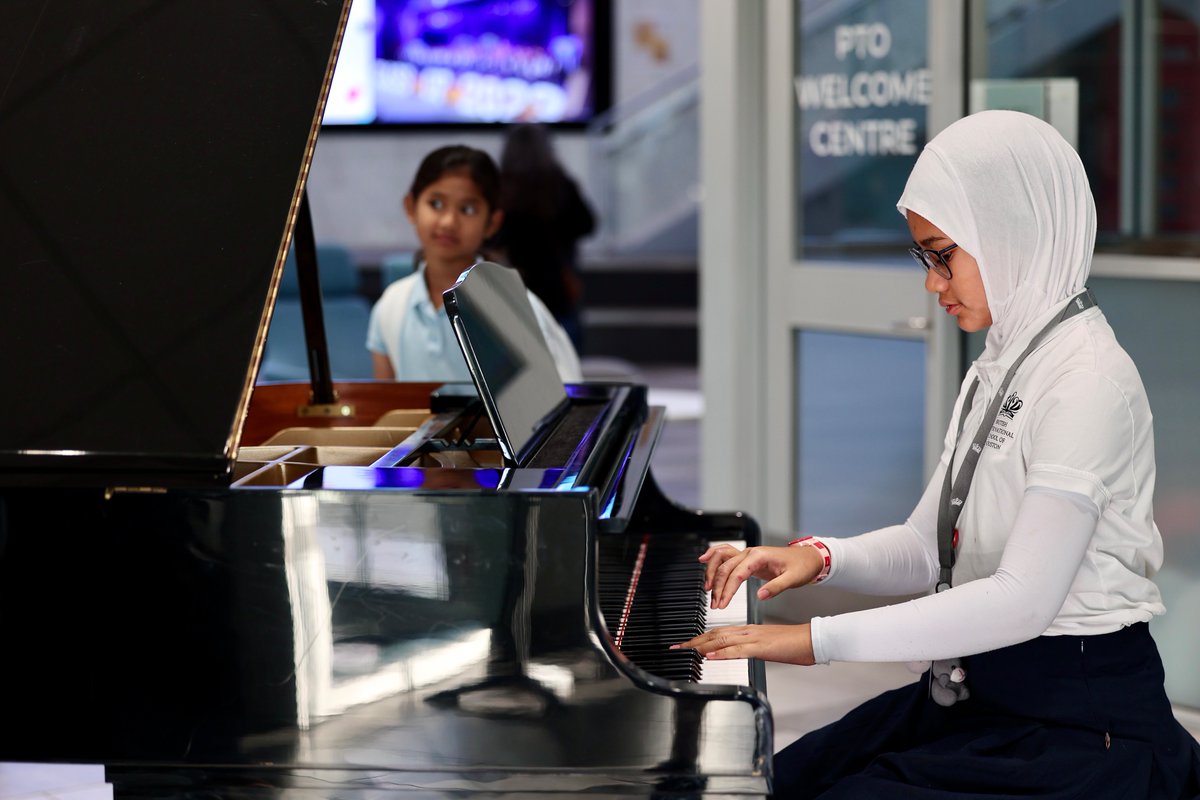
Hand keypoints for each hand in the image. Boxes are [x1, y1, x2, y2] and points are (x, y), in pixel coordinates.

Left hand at [671, 623, 815, 665]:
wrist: (811, 639)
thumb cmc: (794, 644)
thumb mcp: (768, 646)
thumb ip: (752, 648)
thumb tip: (739, 654)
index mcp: (749, 630)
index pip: (719, 632)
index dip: (701, 638)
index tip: (688, 644)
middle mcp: (748, 631)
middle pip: (715, 634)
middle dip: (694, 641)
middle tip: (678, 647)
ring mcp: (753, 638)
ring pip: (722, 640)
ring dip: (701, 646)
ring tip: (687, 651)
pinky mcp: (761, 647)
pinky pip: (737, 650)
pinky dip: (721, 653)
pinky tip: (710, 656)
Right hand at [699, 543, 824, 609]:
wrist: (808, 557)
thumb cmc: (802, 566)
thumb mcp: (793, 579)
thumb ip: (775, 587)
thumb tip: (760, 596)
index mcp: (759, 556)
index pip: (736, 574)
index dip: (727, 590)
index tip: (722, 604)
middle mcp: (750, 552)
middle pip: (725, 568)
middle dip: (717, 587)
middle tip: (715, 604)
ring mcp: (747, 553)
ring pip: (721, 558)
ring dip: (712, 572)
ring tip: (707, 589)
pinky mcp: (747, 558)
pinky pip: (726, 554)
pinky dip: (713, 556)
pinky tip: (704, 560)